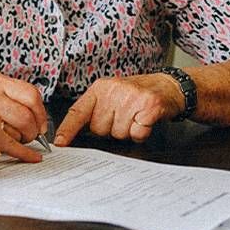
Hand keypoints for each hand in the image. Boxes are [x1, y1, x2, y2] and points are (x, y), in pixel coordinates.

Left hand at [53, 73, 185, 145]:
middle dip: (110, 129)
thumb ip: (95, 109)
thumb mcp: (112, 94)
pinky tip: (144, 121)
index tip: (60, 143)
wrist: (169, 86)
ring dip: (127, 131)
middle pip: (99, 129)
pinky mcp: (148, 107)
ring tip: (135, 117)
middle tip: (123, 117)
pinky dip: (141, 133)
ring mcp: (131, 98)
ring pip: (118, 133)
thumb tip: (74, 131)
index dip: (68, 129)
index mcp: (100, 88)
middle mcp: (114, 91)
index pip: (78, 110)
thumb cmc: (137, 94)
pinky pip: (136, 134)